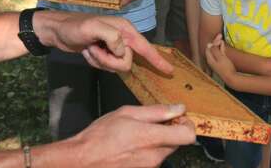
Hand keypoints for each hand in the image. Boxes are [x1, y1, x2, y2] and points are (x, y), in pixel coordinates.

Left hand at [38, 11, 171, 73]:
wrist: (57, 31)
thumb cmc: (74, 26)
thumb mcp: (93, 28)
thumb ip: (112, 38)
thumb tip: (122, 51)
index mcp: (125, 30)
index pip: (145, 47)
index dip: (157, 60)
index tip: (170, 71)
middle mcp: (122, 38)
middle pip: (127, 61)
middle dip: (110, 60)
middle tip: (95, 49)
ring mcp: (113, 47)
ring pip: (116, 66)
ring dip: (100, 61)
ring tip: (90, 49)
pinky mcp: (105, 54)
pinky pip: (107, 66)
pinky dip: (96, 61)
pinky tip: (88, 51)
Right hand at [67, 104, 194, 167]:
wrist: (81, 161)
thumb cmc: (100, 136)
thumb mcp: (127, 113)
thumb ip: (157, 111)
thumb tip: (178, 108)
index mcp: (152, 138)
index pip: (188, 135)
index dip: (187, 124)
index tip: (177, 117)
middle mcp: (154, 156)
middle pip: (178, 142)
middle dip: (171, 130)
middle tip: (155, 121)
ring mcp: (150, 166)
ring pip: (166, 149)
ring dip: (160, 140)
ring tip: (139, 132)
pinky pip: (155, 158)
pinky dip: (150, 149)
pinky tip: (134, 144)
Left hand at [205, 33, 236, 82]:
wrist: (231, 78)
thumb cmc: (226, 67)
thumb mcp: (220, 57)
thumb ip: (215, 50)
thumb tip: (210, 44)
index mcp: (209, 58)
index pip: (209, 47)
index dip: (213, 41)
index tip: (220, 37)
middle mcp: (211, 60)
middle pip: (212, 48)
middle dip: (215, 41)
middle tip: (220, 35)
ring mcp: (216, 61)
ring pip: (215, 50)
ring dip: (218, 44)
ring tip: (221, 38)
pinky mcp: (220, 62)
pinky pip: (219, 54)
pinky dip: (220, 49)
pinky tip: (222, 45)